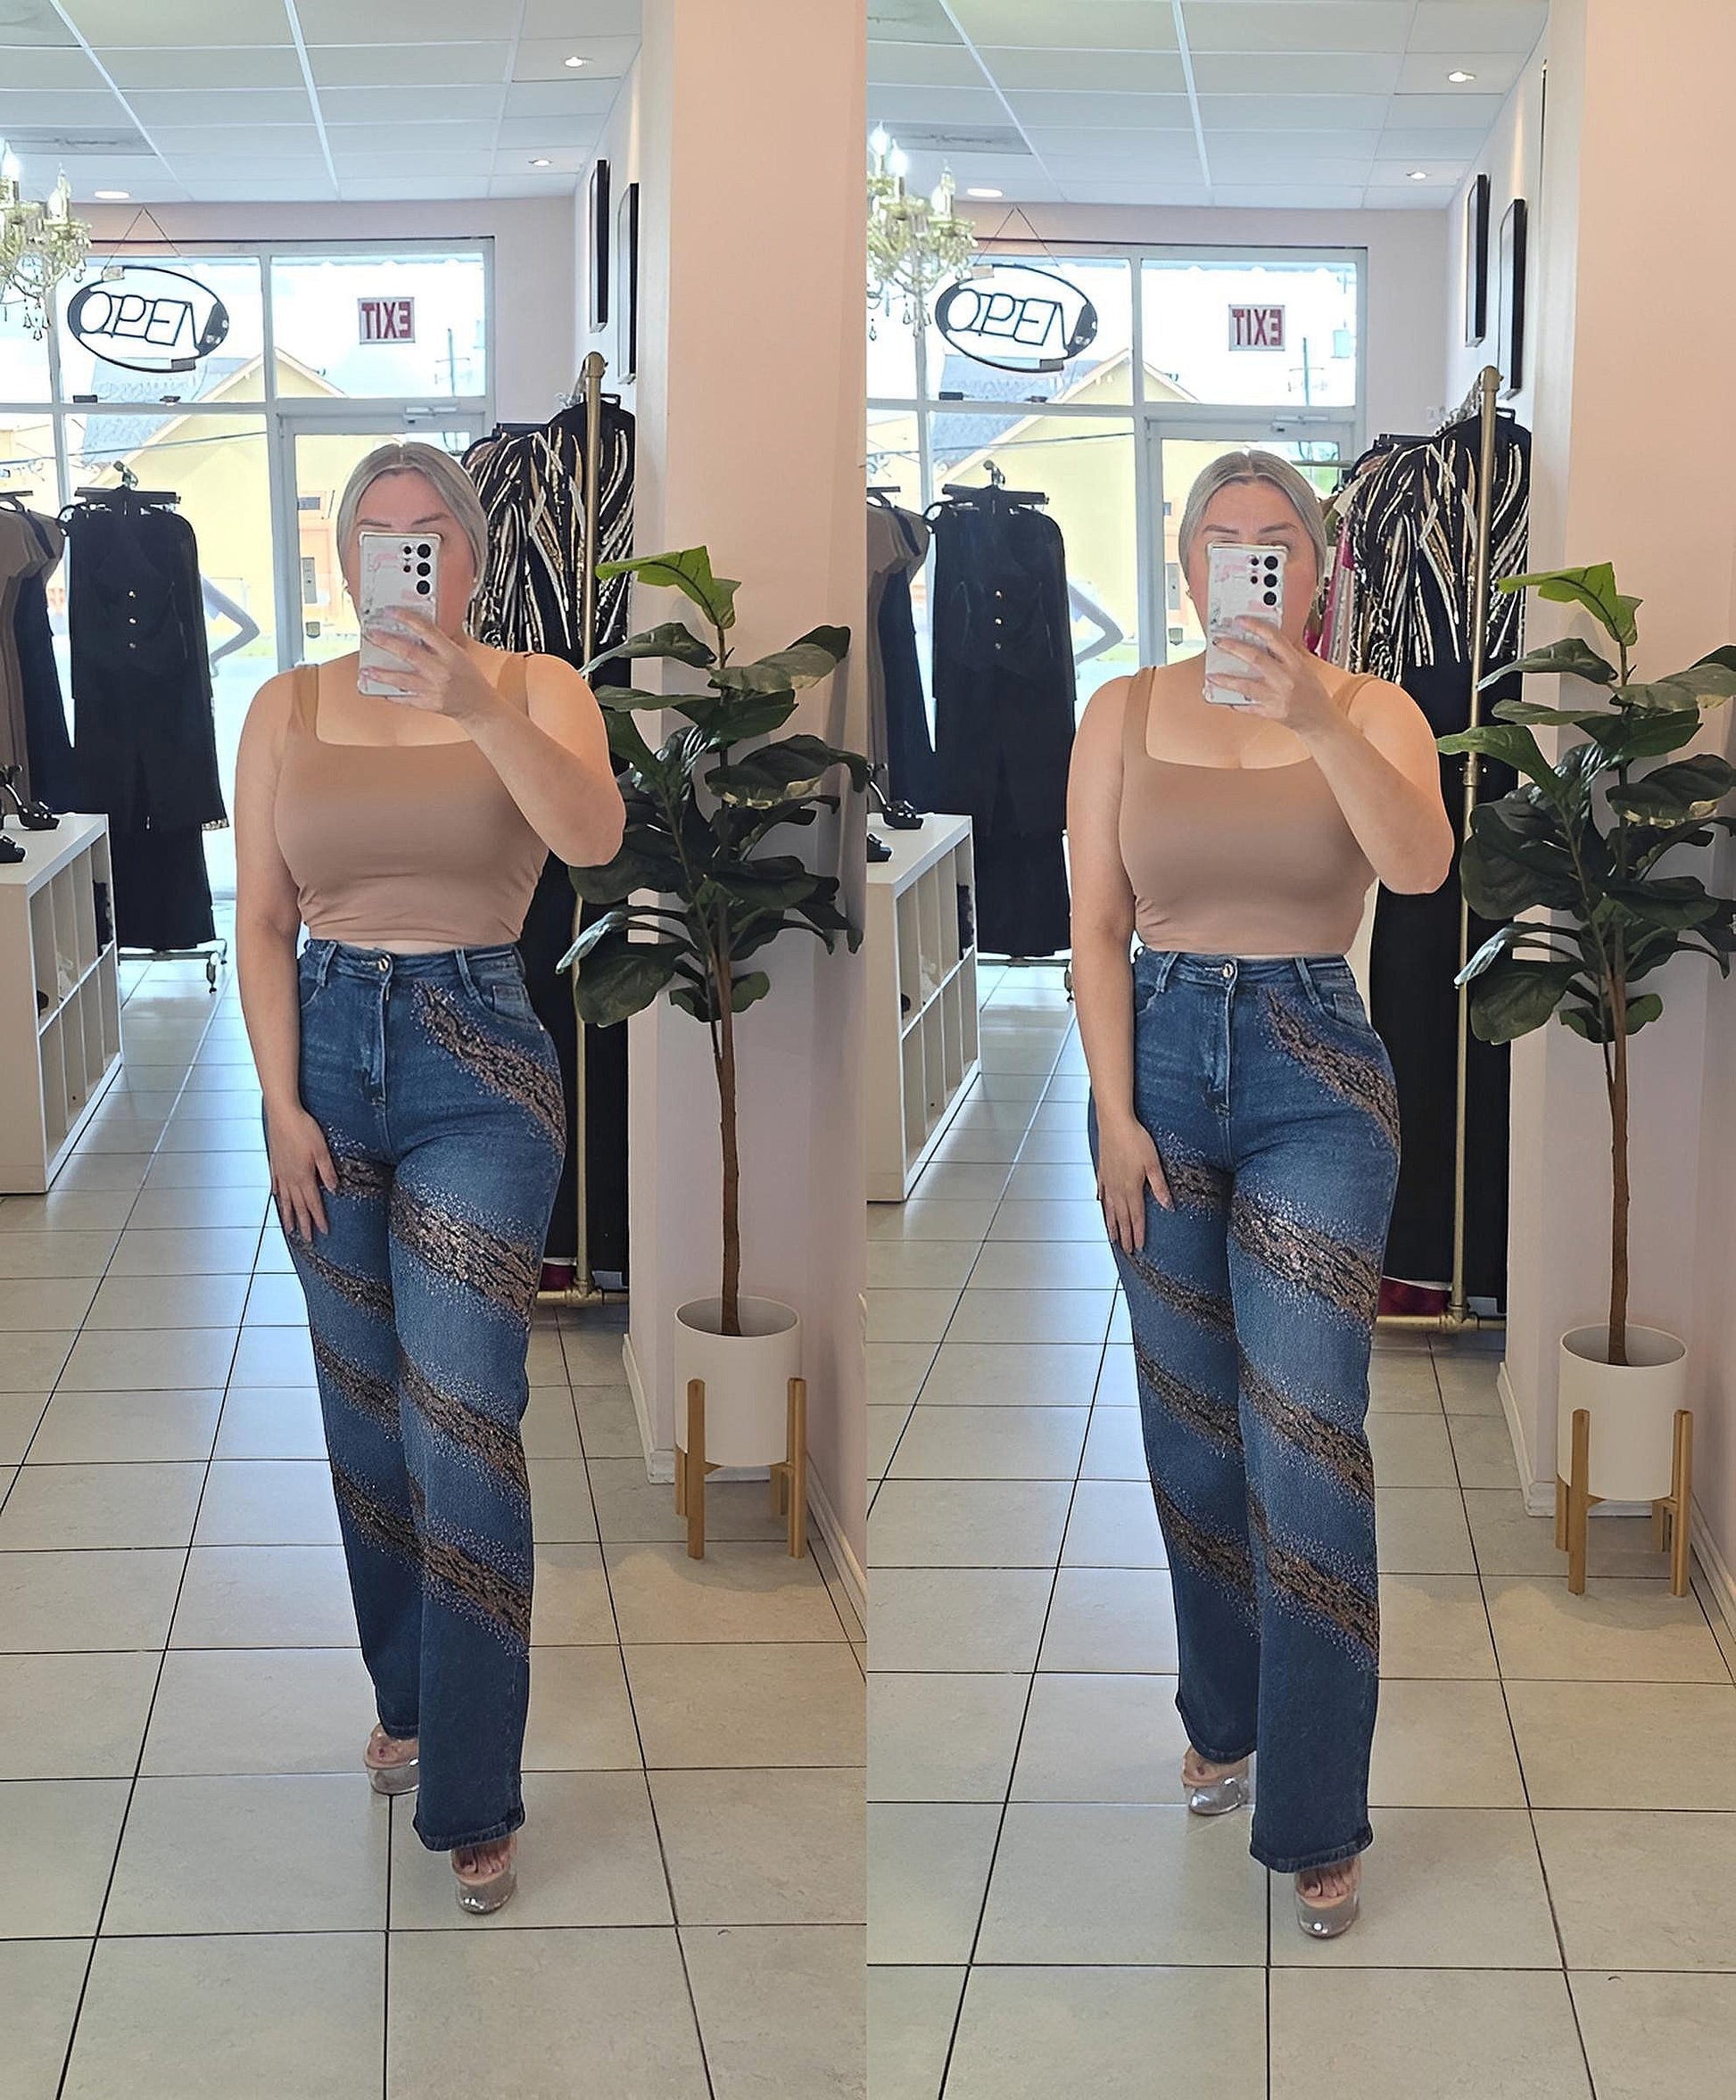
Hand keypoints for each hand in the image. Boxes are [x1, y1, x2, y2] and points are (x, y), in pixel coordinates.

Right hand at [267, 1104, 337, 1240]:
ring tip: (290, 1229)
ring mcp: (280, 1171)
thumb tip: (334, 1190)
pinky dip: (277, 1195)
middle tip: (308, 1240)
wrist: (282, 1114)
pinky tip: (277, 1198)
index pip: (313, 1204)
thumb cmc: (304, 1129)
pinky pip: (275, 1184)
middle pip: (298, 1206)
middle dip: (304, 1224)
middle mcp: (290, 1178)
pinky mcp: (274, 1163)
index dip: (319, 1219)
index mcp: (304, 1176)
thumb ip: (327, 1171)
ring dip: (288, 1215)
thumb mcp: (322, 1150)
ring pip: (285, 1199)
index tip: (324, 1232)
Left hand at [362, 609, 498, 723]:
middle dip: (386, 643)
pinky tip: (380, 689)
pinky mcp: (428, 703)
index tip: (391, 612)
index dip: (407, 619)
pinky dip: (392, 694)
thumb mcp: (460, 654)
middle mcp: (440, 670)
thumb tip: (416, 628)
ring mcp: (433, 689)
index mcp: (450, 654)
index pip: (426, 631)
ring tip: (366, 668)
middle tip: (371, 635)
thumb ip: (439, 643)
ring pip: (402, 679)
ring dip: (381, 673)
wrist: (479, 706)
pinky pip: (406, 699)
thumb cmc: (470, 678)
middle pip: (409, 653)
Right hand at [1097, 1113, 1171, 1253]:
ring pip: (1110, 1208)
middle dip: (1125, 1235)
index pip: (1137, 1217)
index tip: (1139, 1247)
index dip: (1138, 1233)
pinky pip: (1102, 1192)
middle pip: (1122, 1217)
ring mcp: (1108, 1180)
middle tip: (1126, 1250)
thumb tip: (1168, 1206)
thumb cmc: (1135, 1139)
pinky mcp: (1103, 1170)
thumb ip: (1160, 1186)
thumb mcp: (1154, 1164)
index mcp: (1132, 1188)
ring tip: (1113, 1237)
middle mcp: (1118, 1188)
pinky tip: (1102, 1206)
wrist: (1115, 1122)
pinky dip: (1103, 1203)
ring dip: (1112, 1224)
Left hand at [1207, 625, 1341, 737]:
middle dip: (1234, 648)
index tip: (1240, 620)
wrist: (1319, 719)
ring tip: (1211, 675)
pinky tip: (1219, 698)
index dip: (1256, 626)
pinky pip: (1246, 707)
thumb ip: (1285, 654)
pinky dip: (1232, 703)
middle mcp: (1286, 678)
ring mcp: (1277, 697)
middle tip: (1219, 642)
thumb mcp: (1304, 667)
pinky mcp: (1270, 712)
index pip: (1274, 638)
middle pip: (1255, 658)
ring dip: (1225, 679)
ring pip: (1245, 685)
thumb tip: (1263, 638)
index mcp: (1295, 663)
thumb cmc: (1311, 691)